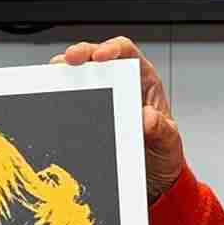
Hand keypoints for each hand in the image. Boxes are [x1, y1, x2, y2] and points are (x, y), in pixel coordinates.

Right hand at [48, 38, 185, 198]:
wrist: (152, 176)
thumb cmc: (162, 152)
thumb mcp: (169, 142)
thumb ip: (161, 129)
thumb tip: (146, 117)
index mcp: (144, 81)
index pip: (127, 53)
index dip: (112, 48)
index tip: (100, 56)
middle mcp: (122, 84)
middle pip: (97, 58)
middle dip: (80, 55)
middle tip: (69, 61)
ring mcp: (105, 99)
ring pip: (81, 76)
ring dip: (66, 74)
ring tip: (56, 77)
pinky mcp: (90, 114)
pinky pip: (73, 100)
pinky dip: (62, 97)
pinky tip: (55, 99)